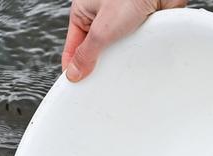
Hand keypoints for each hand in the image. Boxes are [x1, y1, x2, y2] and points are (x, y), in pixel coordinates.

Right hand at [62, 0, 186, 81]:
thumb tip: (74, 74)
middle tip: (99, 85)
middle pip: (94, 49)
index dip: (73, 66)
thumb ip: (87, 54)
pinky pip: (133, 47)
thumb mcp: (102, 30)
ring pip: (115, 50)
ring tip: (120, 76)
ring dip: (118, 61)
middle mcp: (102, 16)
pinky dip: (134, 56)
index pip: (73, 45)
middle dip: (97, 65)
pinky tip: (136, 66)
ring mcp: (122, 21)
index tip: (76, 85)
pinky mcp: (140, 26)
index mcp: (84, 12)